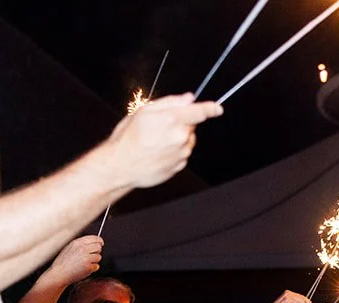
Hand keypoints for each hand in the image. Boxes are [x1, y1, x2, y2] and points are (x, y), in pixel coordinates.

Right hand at [41, 235, 103, 287]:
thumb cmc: (63, 262)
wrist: (59, 273)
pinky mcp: (88, 267)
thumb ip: (80, 244)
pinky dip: (92, 268)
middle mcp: (82, 249)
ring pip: (99, 257)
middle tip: (92, 255)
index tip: (101, 243)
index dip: (99, 241)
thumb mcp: (69, 248)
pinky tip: (84, 269)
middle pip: (98, 247)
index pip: (94, 238)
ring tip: (85, 263)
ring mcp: (86, 258)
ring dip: (94, 261)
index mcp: (77, 243)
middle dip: (97, 251)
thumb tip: (93, 242)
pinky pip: (96, 266)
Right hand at [106, 94, 221, 189]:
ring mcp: (181, 154)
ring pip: (187, 141)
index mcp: (173, 120)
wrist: (121, 166)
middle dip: (181, 123)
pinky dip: (174, 151)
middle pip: (192, 126)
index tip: (217, 108)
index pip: (200, 112)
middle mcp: (181, 138)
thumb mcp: (145, 111)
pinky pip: (182, 154)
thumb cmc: (128, 138)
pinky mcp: (179, 166)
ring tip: (156, 141)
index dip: (211, 108)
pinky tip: (158, 152)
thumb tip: (188, 98)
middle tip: (160, 126)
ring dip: (177, 138)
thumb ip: (170, 102)